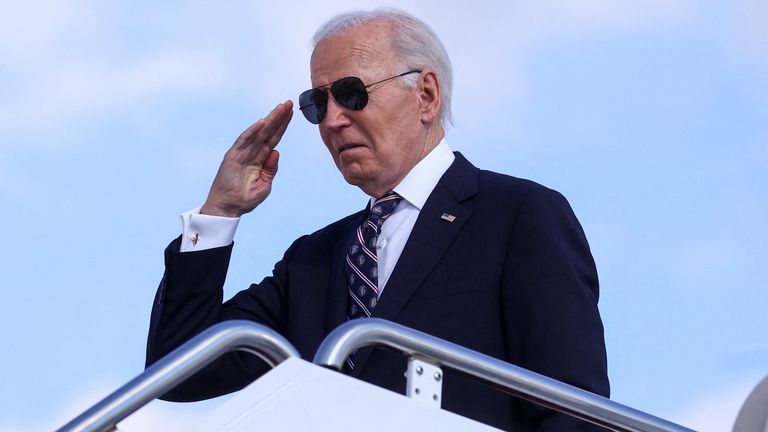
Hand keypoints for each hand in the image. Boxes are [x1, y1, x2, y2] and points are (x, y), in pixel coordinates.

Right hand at [200, 100, 292, 216]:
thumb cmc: (245, 198)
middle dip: (279, 117)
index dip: (283, 126)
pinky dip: (252, 131)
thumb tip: (276, 151)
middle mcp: (252, 152)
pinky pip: (243, 141)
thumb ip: (271, 169)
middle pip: (268, 131)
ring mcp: (242, 152)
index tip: (292, 113)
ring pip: (258, 133)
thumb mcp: (264, 185)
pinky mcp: (232, 156)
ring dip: (269, 120)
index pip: (274, 138)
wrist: (228, 207)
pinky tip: (262, 122)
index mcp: (261, 158)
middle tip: (289, 103)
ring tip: (281, 108)